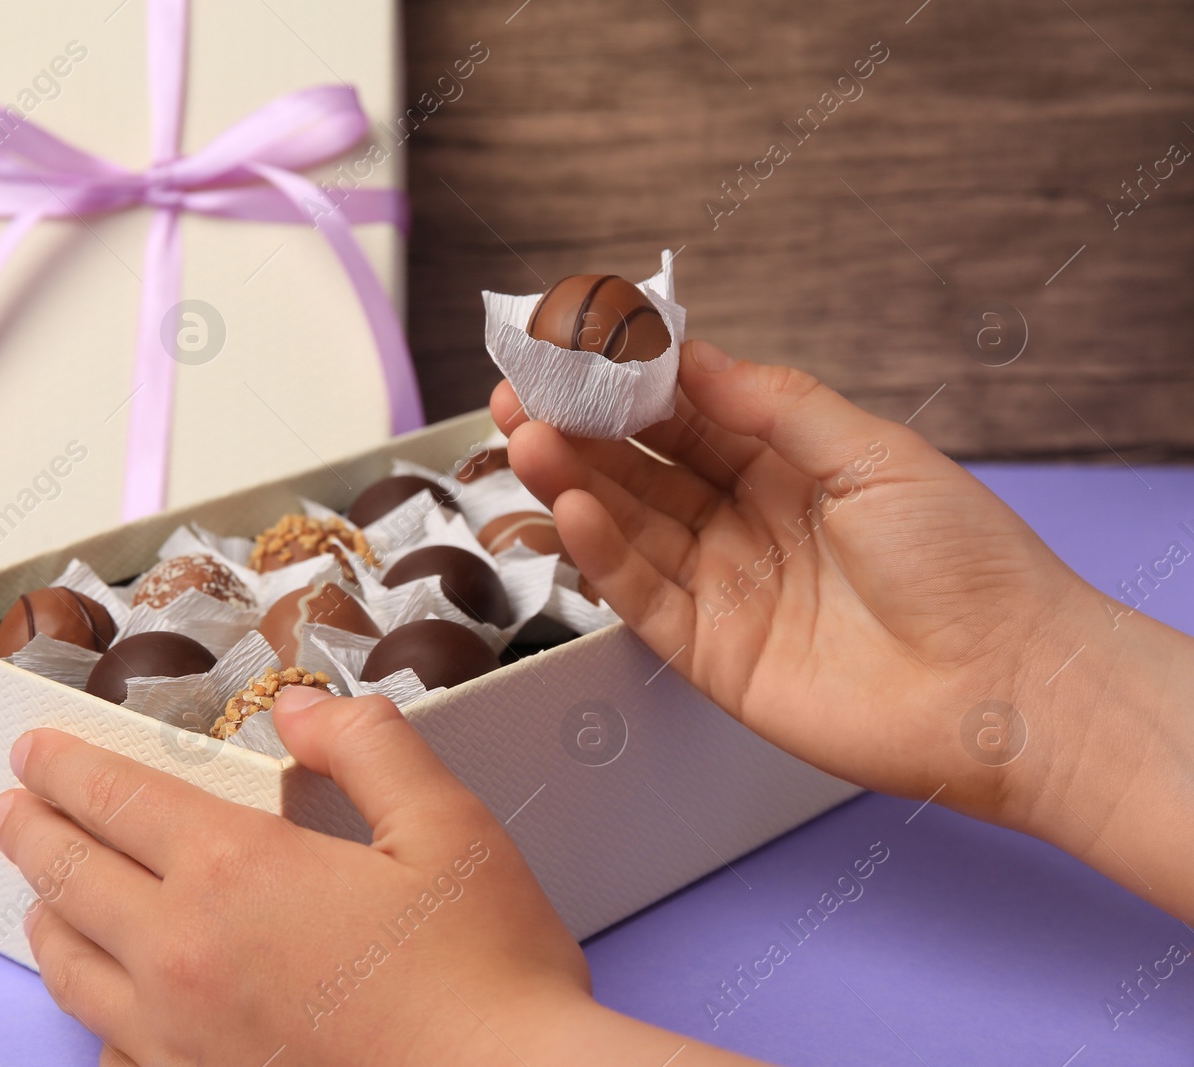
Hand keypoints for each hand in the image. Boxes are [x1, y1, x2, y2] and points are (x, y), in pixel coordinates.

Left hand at [0, 690, 759, 1064]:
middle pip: (70, 878)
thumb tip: (298, 708)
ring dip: (45, 917)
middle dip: (31, 831)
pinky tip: (106, 1008)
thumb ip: (365, 746)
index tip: (33, 750)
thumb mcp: (444, 825)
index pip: (116, 800)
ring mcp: (180, 1042)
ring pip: (72, 970)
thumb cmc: (483, 976)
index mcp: (236, 873)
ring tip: (40, 895)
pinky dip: (92, 1014)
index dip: (66, 766)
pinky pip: (109, 1052)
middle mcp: (183, 958)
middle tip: (9, 806)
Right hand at [494, 340, 1193, 917]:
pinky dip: (600, 552)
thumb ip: (777, 406)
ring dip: (572, 482)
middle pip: (640, 469)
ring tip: (525, 438)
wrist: (1006, 686)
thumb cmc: (965, 562)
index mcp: (788, 468)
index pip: (687, 415)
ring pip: (627, 527)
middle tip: (518, 394)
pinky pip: (639, 596)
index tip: (576, 348)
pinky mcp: (708, 653)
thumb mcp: (875, 455)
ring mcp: (723, 588)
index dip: (628, 383)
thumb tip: (692, 358)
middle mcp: (745, 524)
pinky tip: (569, 508)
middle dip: (577, 429)